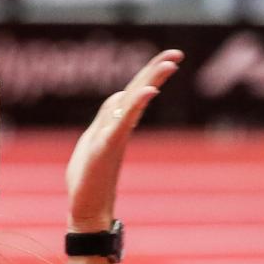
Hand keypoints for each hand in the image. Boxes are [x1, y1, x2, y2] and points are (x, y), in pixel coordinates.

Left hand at [65, 49, 183, 230]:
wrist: (86, 209)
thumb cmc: (87, 179)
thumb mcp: (93, 140)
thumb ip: (106, 120)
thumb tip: (118, 99)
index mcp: (115, 125)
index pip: (131, 93)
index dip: (147, 74)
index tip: (167, 59)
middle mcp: (118, 128)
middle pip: (137, 93)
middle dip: (155, 71)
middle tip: (177, 54)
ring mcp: (113, 137)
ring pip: (133, 103)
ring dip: (150, 81)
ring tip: (168, 65)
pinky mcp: (105, 148)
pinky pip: (122, 123)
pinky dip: (135, 106)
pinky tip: (147, 92)